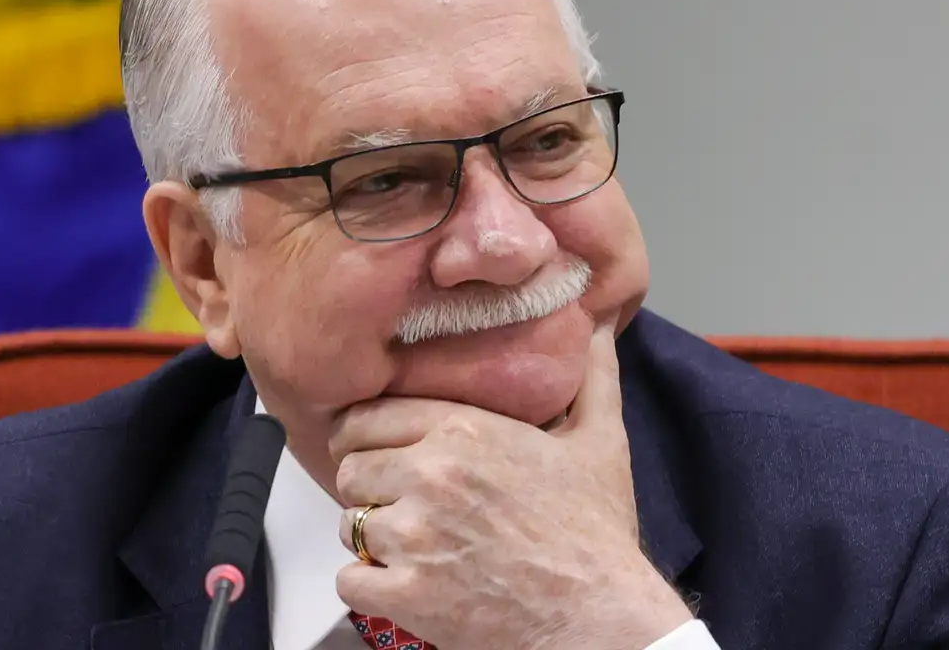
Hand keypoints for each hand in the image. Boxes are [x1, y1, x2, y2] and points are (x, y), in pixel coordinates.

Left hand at [330, 321, 694, 649]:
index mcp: (465, 430)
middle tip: (398, 502)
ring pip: (347, 524)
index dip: (364, 434)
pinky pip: (349, 579)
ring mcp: (414, 536)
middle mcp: (431, 475)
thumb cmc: (596, 536)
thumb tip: (599, 329)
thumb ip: (593, 378)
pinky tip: (403, 582)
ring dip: (370, 537)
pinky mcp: (406, 593)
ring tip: (410, 544)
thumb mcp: (601, 443)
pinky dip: (369, 585)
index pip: (368, 415)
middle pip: (350, 468)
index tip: (374, 448)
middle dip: (369, 486)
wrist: (600, 619)